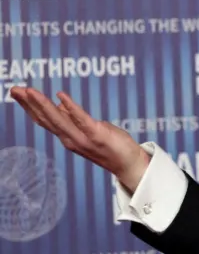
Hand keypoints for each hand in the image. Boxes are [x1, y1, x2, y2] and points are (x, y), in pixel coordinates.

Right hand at [10, 87, 149, 192]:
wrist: (129, 164)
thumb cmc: (111, 145)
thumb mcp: (87, 129)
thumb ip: (72, 118)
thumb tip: (57, 104)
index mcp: (67, 136)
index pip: (43, 120)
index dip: (28, 106)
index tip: (16, 92)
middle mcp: (70, 139)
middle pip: (45, 119)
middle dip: (29, 104)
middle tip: (14, 89)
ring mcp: (83, 138)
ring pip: (58, 119)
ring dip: (43, 104)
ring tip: (30, 91)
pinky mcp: (97, 135)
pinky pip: (81, 119)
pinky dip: (70, 107)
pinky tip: (60, 95)